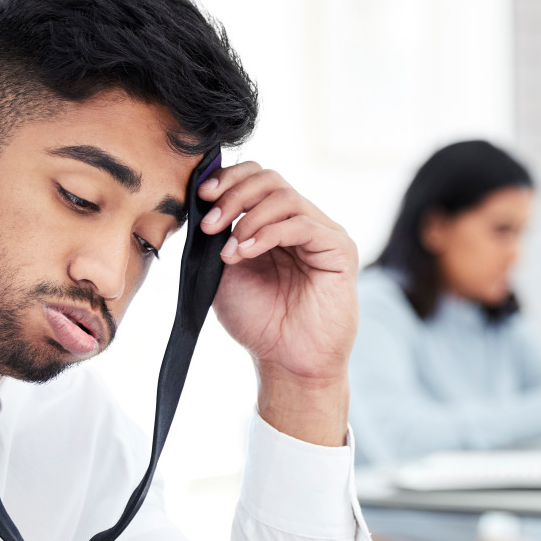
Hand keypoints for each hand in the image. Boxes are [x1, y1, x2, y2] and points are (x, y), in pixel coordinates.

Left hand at [198, 162, 357, 446]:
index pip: (256, 179)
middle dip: (233, 195)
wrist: (286, 362)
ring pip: (284, 197)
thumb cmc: (258, 321)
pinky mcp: (339, 249)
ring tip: (229, 251)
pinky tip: (245, 253)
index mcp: (274, 223)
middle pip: (269, 179)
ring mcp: (322, 233)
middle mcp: (300, 222)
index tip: (201, 197)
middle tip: (210, 223)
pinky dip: (267, 234)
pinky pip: (301, 224)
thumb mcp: (223, 272)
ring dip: (247, 218)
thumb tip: (202, 202)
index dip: (228, 180)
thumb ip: (218, 236)